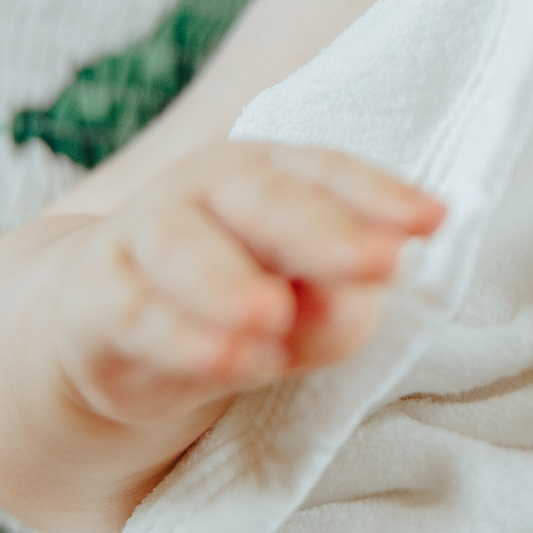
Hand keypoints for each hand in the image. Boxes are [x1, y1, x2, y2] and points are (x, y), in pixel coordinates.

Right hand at [54, 142, 442, 428]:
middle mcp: (204, 187)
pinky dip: (179, 338)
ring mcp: (144, 235)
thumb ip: (339, 303)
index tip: (434, 220)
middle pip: (263, 196)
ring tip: (273, 316)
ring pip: (183, 246)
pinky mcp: (97, 298)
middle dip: (323, 230)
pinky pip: (135, 313)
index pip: (327, 172)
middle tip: (380, 262)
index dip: (380, 194)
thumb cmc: (239, 298)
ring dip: (228, 281)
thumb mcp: (306, 307)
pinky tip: (225, 361)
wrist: (115, 329)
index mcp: (268, 173)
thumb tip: (350, 299)